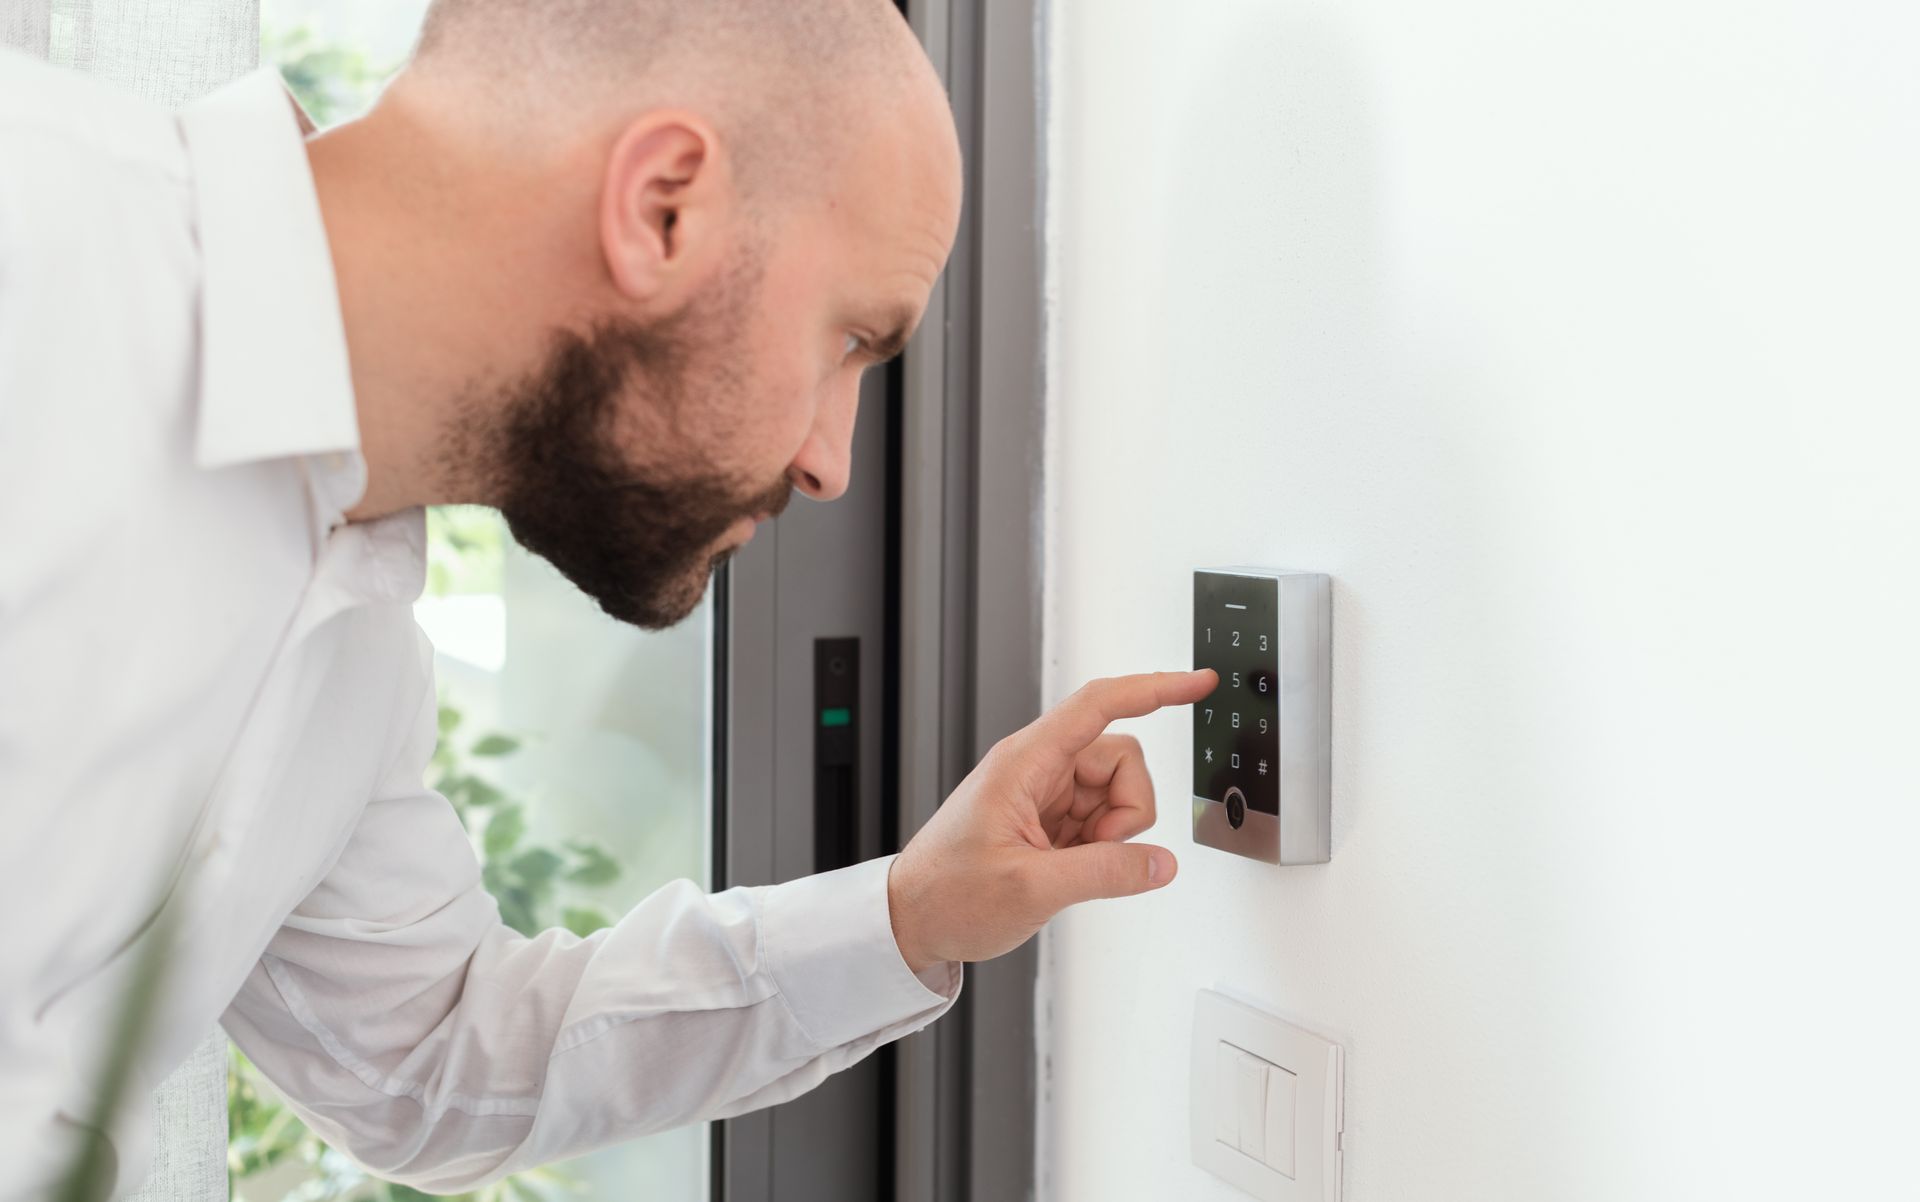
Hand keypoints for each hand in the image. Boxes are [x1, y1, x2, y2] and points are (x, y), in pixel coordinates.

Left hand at [886, 669, 1217, 971]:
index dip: (1154, 689)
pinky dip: (1101, 847)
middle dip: (1128, 809)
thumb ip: (1104, 873)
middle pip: (1121, 758)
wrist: (911, 921)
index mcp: (1024, 762)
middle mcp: (1036, 768)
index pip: (1101, 704)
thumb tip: (1160, 863)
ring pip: (1117, 792)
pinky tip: (1069, 868)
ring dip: (1113, 833)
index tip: (1196, 682)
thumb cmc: (947, 893)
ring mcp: (1045, 794)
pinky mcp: (1050, 820)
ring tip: (1072, 865)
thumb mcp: (1030, 888)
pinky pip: (1102, 819)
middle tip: (1095, 851)